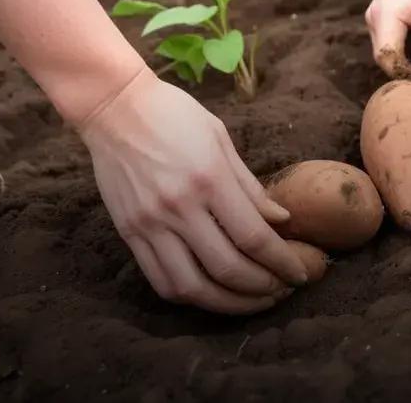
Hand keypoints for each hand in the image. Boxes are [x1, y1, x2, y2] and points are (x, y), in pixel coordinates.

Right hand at [79, 69, 308, 313]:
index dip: (282, 262)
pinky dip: (190, 295)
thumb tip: (282, 220)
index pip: (254, 237)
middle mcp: (178, 207)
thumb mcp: (221, 139)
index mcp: (209, 179)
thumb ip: (250, 186)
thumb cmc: (174, 115)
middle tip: (281, 291)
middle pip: (227, 268)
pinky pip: (159, 279)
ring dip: (227, 303)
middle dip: (262, 288)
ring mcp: (149, 223)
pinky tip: (211, 294)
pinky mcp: (128, 232)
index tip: (299, 275)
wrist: (112, 106)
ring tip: (251, 302)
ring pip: (191, 286)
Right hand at [365, 0, 410, 82]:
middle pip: (385, 59)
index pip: (388, 61)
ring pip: (388, 52)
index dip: (407, 75)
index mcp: (384, 19)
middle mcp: (373, 21)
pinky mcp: (380, 18)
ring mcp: (374, 19)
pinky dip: (405, 49)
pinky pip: (390, 42)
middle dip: (407, 70)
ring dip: (407, 60)